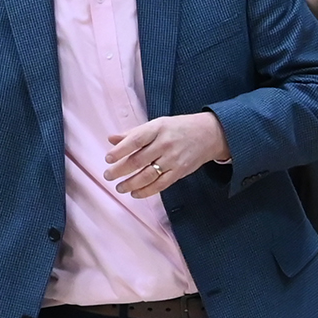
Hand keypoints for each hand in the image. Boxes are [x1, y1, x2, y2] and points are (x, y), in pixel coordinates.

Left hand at [103, 111, 229, 197]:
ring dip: (131, 183)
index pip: (135, 140)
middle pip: (139, 160)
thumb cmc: (178, 128)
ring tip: (119, 187)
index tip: (108, 158)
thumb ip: (133, 133)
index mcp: (157, 129)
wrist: (209, 134)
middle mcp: (165, 144)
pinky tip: (135, 193)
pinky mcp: (179, 172)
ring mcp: (173, 159)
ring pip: (148, 175)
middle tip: (108, 175)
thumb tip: (111, 139)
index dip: (120, 150)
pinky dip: (146, 191)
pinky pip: (160, 185)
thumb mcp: (157, 124)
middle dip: (120, 170)